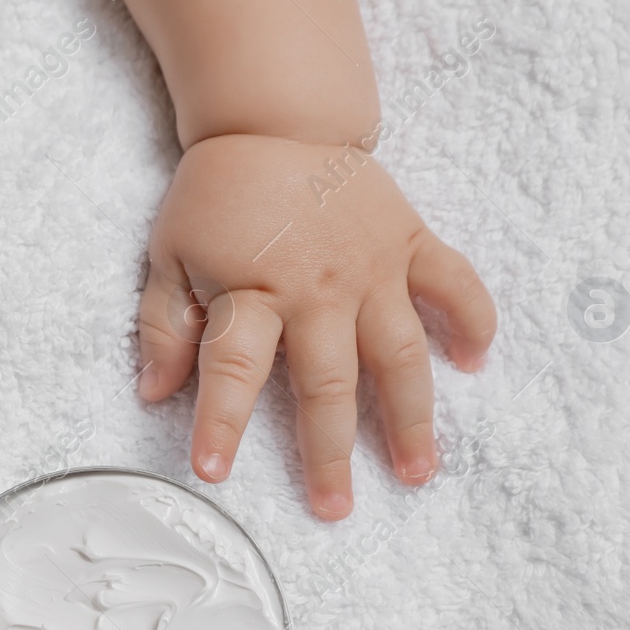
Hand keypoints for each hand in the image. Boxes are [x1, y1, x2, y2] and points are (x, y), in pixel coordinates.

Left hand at [136, 133, 496, 518]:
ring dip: (411, 417)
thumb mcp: (169, 255)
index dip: (221, 423)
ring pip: (399, 354)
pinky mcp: (409, 242)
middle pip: (327, 382)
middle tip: (334, 508)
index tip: (213, 473)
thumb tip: (154, 393)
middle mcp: (318, 287)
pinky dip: (471, 320)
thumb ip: (164, 325)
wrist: (274, 120)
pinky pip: (453, 284)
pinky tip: (476, 363)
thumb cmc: (217, 196)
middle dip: (328, 452)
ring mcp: (372, 266)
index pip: (232, 370)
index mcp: (252, 289)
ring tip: (417, 471)